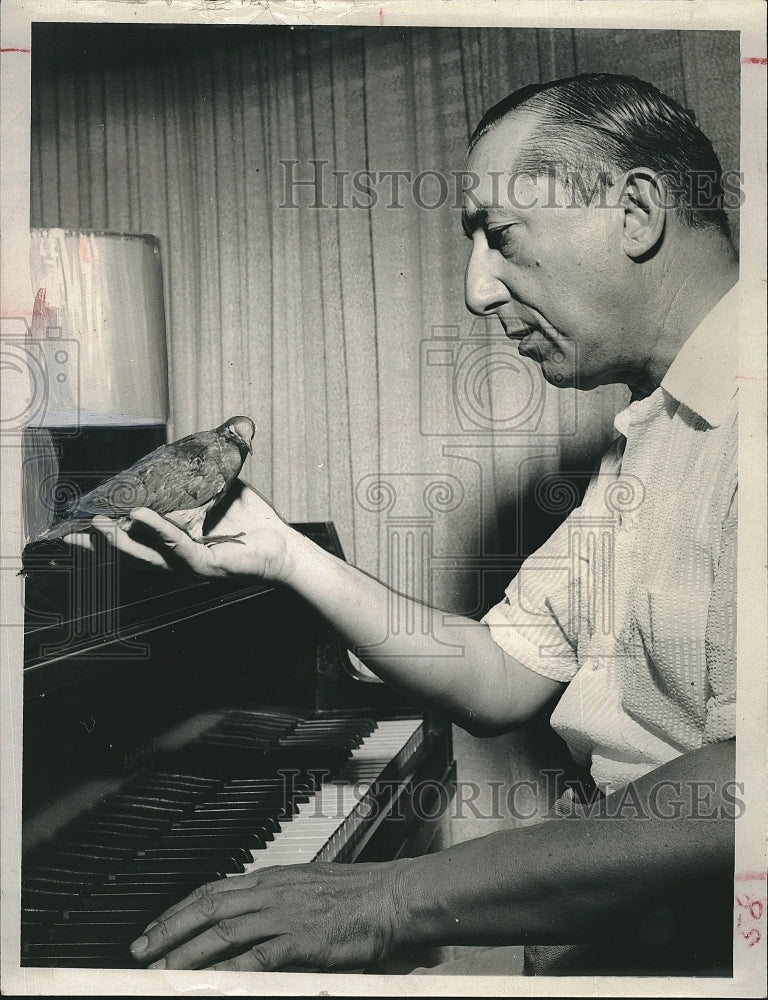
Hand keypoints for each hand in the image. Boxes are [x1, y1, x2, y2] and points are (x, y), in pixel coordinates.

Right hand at [64, 480, 293, 581]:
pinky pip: (176, 546)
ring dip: (121, 538)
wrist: (281, 544)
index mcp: (173, 544)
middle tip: (71, 532)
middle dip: (99, 543)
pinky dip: (158, 531)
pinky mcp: (205, 564)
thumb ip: (198, 476)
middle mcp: (175, 558)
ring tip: (100, 523)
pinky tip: (141, 517)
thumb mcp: (218, 493)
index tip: (77, 523)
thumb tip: (187, 448)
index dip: (104, 534)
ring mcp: (188, 564)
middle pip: (129, 552)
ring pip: (146, 554)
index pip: (132, 540)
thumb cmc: (250, 521)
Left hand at [129, 861, 407, 971]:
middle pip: (209, 906)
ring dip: (189, 952)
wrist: (394, 897)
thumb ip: (279, 902)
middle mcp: (273, 892)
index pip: (214, 889)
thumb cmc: (359, 895)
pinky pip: (258, 956)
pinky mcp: (302, 940)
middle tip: (141, 950)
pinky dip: (229, 970)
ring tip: (163, 970)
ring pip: (224, 930)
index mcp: (274, 879)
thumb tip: (253, 917)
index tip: (155, 926)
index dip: (180, 908)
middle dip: (170, 929)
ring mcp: (286, 914)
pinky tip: (210, 982)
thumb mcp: (310, 889)